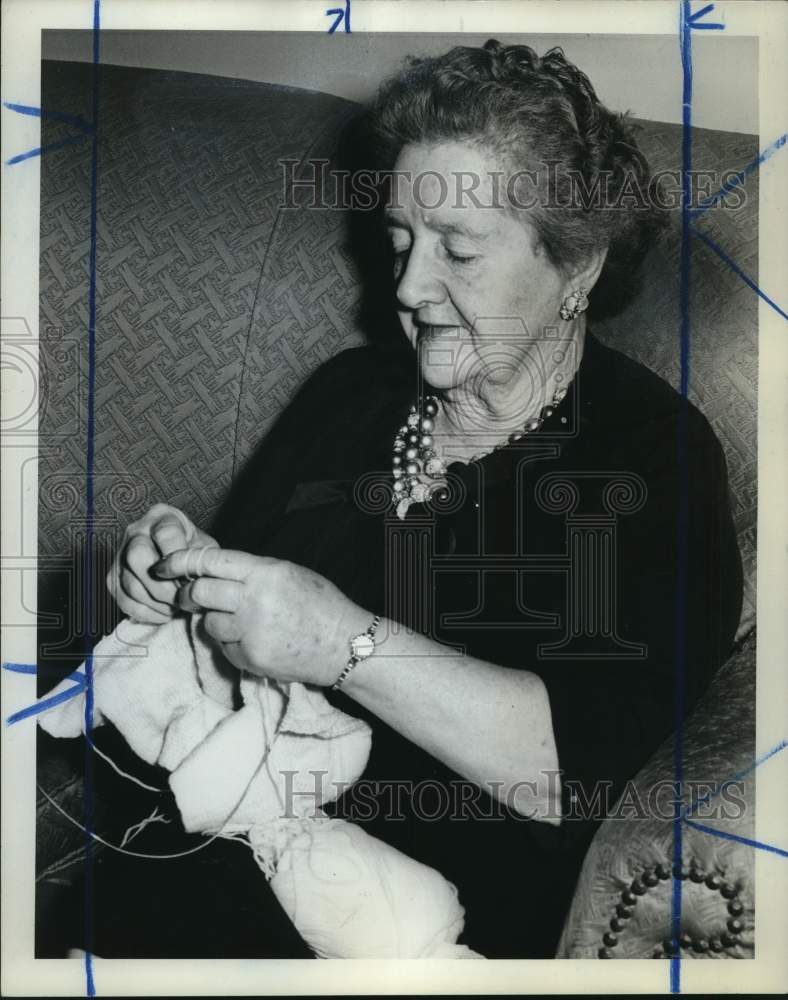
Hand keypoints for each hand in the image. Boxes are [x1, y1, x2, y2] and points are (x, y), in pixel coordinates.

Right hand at [106, 503, 217, 623]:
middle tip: (182, 598)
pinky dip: (148, 613)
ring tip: (177, 607)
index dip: (179, 559)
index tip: (191, 577)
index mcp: (162, 518)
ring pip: (131, 584)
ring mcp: (120, 555)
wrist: (174, 555)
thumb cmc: (192, 548)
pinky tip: (165, 612)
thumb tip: (197, 583)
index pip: (166, 534)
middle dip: (164, 585)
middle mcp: (136, 532)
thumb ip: (201, 560)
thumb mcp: (203, 546)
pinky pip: (125, 601)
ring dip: (158, 603)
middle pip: (138, 556)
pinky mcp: (113, 579)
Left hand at [152, 547, 370, 685]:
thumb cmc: (319, 603)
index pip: (209, 562)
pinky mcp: (250, 659)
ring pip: (208, 623)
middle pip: (199, 592)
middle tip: (192, 596)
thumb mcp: (288, 572)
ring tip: (240, 620)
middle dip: (190, 594)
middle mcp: (255, 601)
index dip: (180, 562)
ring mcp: (251, 633)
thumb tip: (206, 571)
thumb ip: (248, 571)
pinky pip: (223, 647)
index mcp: (265, 573)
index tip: (163, 565)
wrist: (344, 644)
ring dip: (214, 620)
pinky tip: (255, 639)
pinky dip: (231, 642)